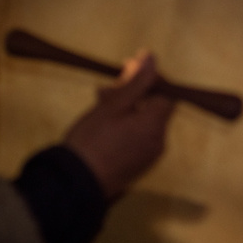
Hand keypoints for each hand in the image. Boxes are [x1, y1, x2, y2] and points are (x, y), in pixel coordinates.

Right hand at [64, 52, 174, 199]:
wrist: (76, 184)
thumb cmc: (92, 140)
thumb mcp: (113, 105)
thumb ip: (136, 81)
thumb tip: (152, 57)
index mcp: (156, 125)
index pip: (167, 93)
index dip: (151, 79)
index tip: (127, 70)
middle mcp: (159, 141)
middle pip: (155, 108)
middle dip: (134, 93)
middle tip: (106, 89)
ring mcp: (150, 156)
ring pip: (145, 122)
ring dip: (128, 109)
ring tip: (101, 103)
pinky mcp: (138, 166)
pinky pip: (139, 138)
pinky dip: (127, 126)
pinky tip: (105, 125)